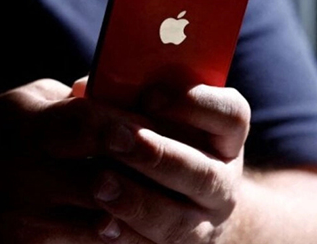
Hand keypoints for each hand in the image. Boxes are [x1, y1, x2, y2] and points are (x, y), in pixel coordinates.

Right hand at [0, 79, 150, 242]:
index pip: (91, 121)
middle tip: (175, 173)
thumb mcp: (25, 102)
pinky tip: (125, 222)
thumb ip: (72, 100)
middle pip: (105, 179)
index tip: (161, 130)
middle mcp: (30, 170)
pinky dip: (109, 233)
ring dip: (133, 212)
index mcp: (32, 125)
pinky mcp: (27, 242)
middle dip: (143, 178)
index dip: (131, 126)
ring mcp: (27, 212)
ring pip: (102, 219)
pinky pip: (85, 241)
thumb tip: (123, 95)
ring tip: (159, 202)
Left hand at [74, 78, 250, 243]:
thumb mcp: (150, 114)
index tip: (149, 95)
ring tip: (100, 185)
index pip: (230, 115)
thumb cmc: (153, 138)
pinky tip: (102, 224)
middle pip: (203, 172)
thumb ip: (125, 98)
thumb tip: (86, 89)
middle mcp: (222, 180)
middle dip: (157, 156)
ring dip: (138, 202)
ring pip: (180, 220)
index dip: (194, 104)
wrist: (175, 198)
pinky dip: (128, 237)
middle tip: (116, 140)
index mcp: (224, 136)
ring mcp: (205, 222)